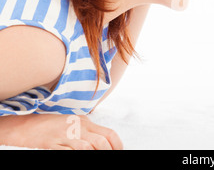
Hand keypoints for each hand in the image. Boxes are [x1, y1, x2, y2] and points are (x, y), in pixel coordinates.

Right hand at [1, 114, 122, 149]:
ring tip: (96, 158)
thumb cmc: (55, 126)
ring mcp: (64, 136)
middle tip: (108, 158)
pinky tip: (78, 157)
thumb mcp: (76, 123)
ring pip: (86, 148)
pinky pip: (66, 153)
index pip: (109, 133)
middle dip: (107, 153)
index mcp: (85, 122)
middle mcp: (77, 128)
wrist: (28, 126)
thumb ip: (90, 131)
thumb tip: (106, 143)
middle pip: (100, 142)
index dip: (117, 145)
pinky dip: (75, 156)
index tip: (119, 152)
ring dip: (92, 154)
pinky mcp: (51, 145)